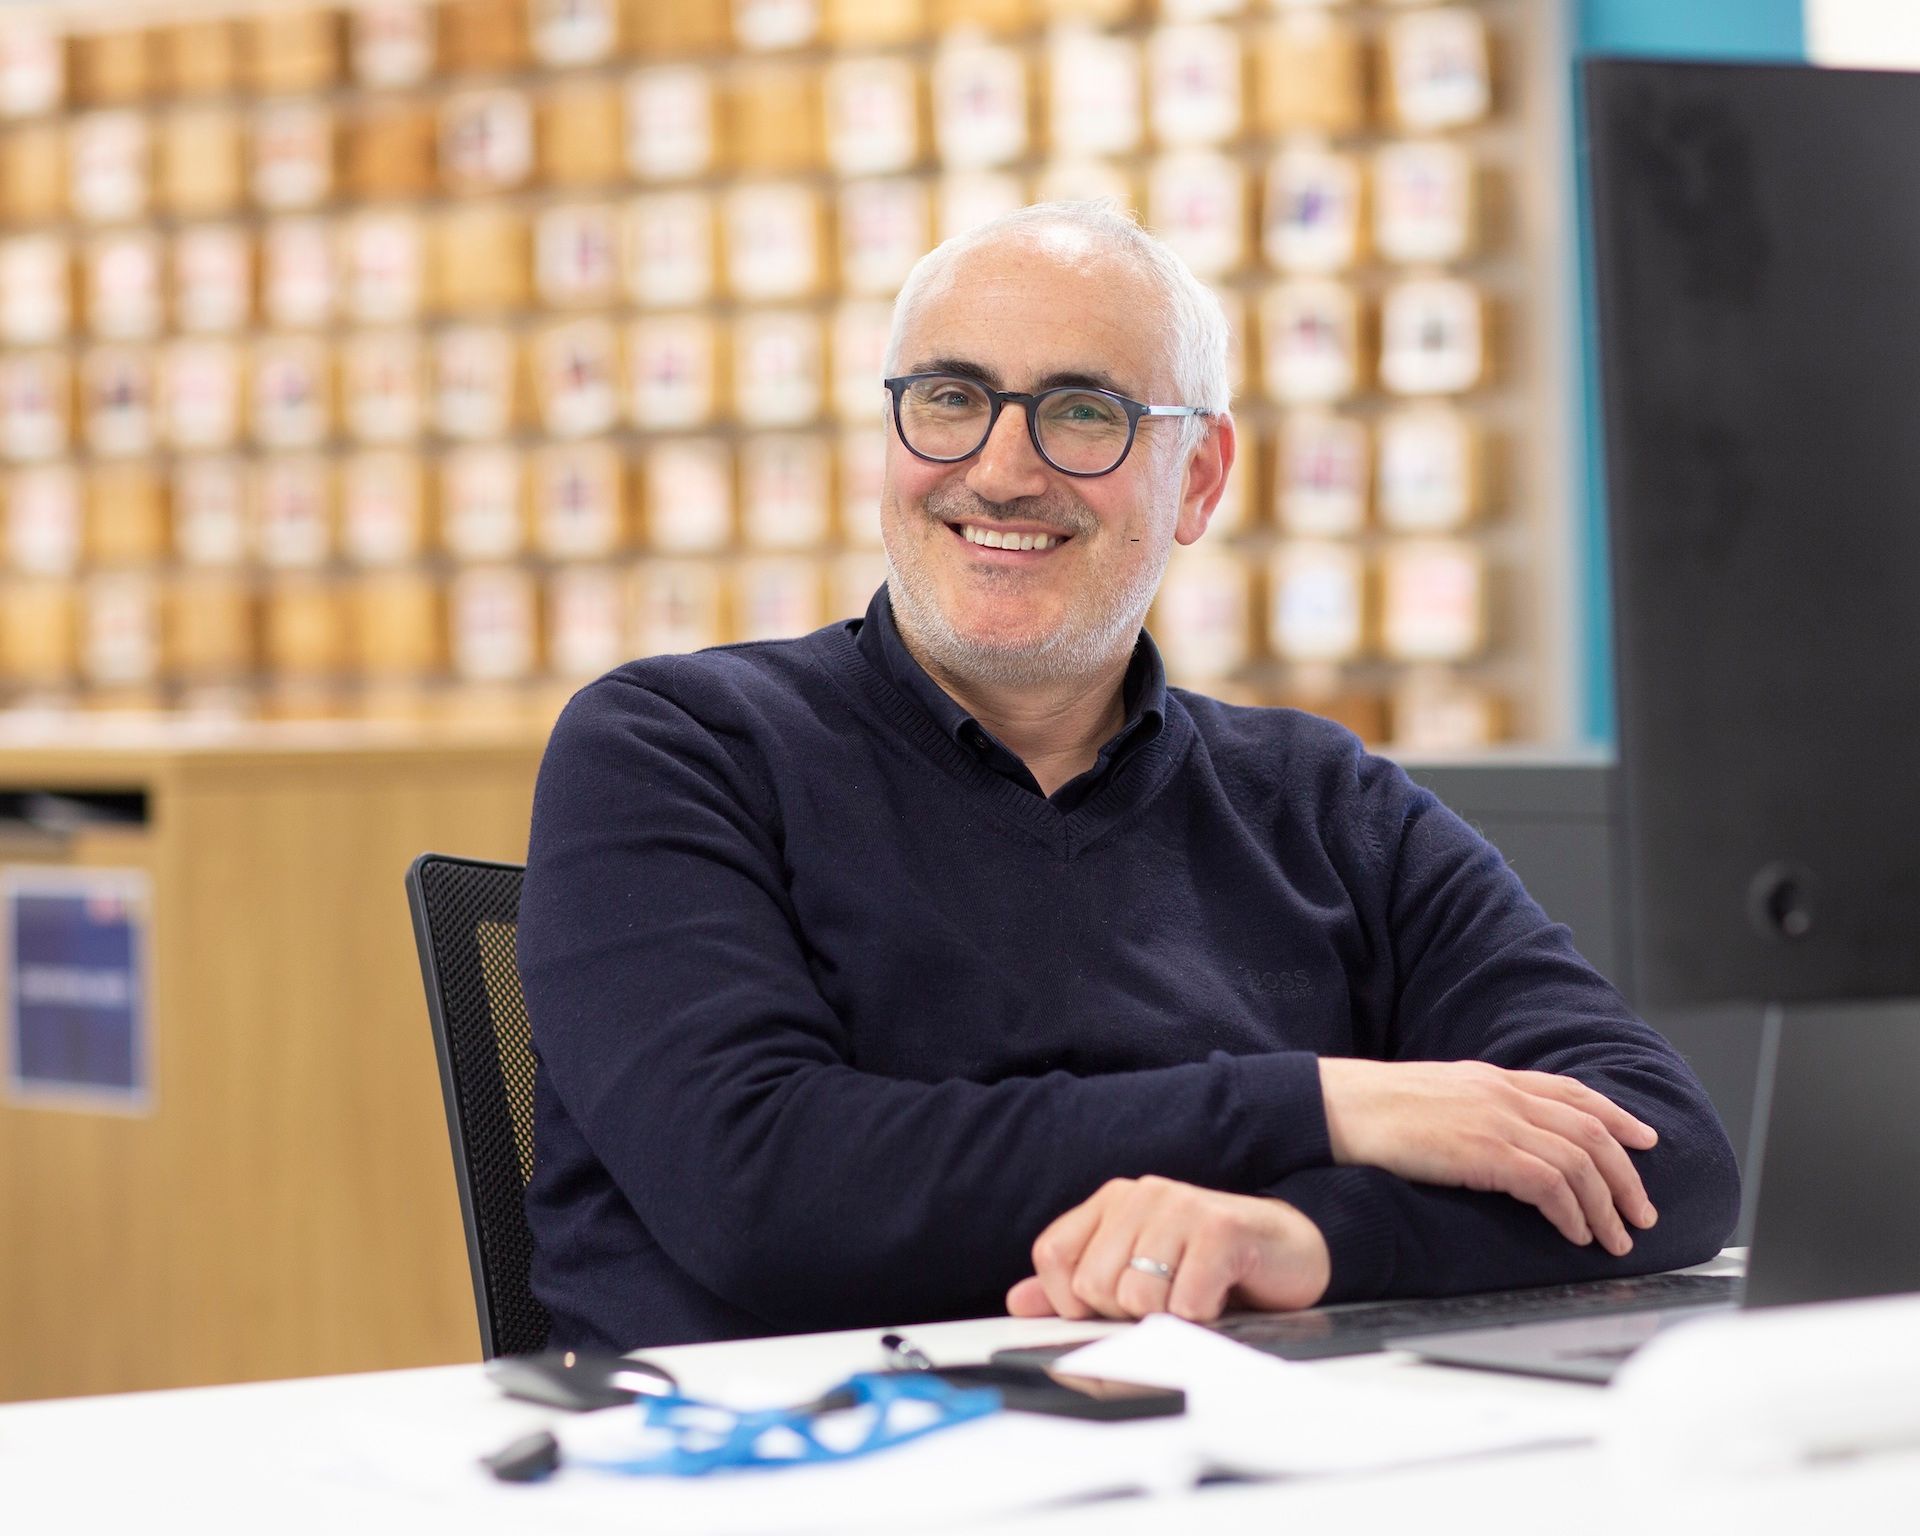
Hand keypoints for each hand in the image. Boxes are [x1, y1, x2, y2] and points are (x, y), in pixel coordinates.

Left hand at [1005, 1176, 1330, 1322]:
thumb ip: (1076, 1285)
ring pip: (1137, 1296)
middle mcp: (1142, 1194)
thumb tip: (1019, 1300)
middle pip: (1094, 1283)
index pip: (1053, 1255)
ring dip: (1168, 1316)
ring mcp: (1181, 1206)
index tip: (1110, 1308)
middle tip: (1166, 1301)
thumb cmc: (1210, 1266)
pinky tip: (1218, 1297)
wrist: (1288, 1250)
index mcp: (1112, 1202)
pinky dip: (1201, 1315)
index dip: (1071, 1300)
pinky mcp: (1220, 1229)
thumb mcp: (1136, 1273)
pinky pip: (1184, 1300)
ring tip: (1193, 1297)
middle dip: (1128, 1314)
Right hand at [1318, 1058, 1660, 1255]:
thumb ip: (1473, 1108)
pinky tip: (1576, 1234)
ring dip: (1606, 1205)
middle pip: (1590, 1130)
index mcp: (1490, 1077)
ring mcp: (1495, 1119)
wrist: (1337, 1108)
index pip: (1571, 1092)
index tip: (1643, 1139)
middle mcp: (1502, 1093)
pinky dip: (1572, 1212)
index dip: (1616, 1116)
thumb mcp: (1433, 1097)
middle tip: (1641, 1212)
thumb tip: (1497, 1138)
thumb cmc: (1370, 1109)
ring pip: (1579, 1161)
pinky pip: (1549, 1183)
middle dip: (1626, 1175)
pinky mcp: (1483, 1150)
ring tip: (1615, 1238)